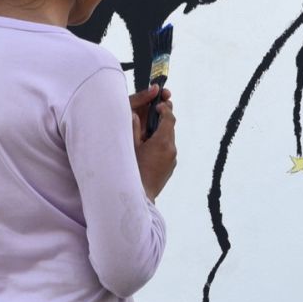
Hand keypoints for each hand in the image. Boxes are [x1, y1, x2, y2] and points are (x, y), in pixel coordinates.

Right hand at [130, 84, 175, 199]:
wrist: (139, 196)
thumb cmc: (131, 170)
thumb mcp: (130, 146)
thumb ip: (134, 128)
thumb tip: (136, 115)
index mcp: (162, 142)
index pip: (169, 118)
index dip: (164, 108)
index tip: (157, 104)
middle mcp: (171, 149)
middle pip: (170, 128)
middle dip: (162, 119)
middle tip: (154, 111)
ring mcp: (172, 159)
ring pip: (169, 139)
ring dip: (160, 133)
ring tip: (146, 133)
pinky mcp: (170, 167)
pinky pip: (167, 150)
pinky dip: (160, 144)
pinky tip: (148, 148)